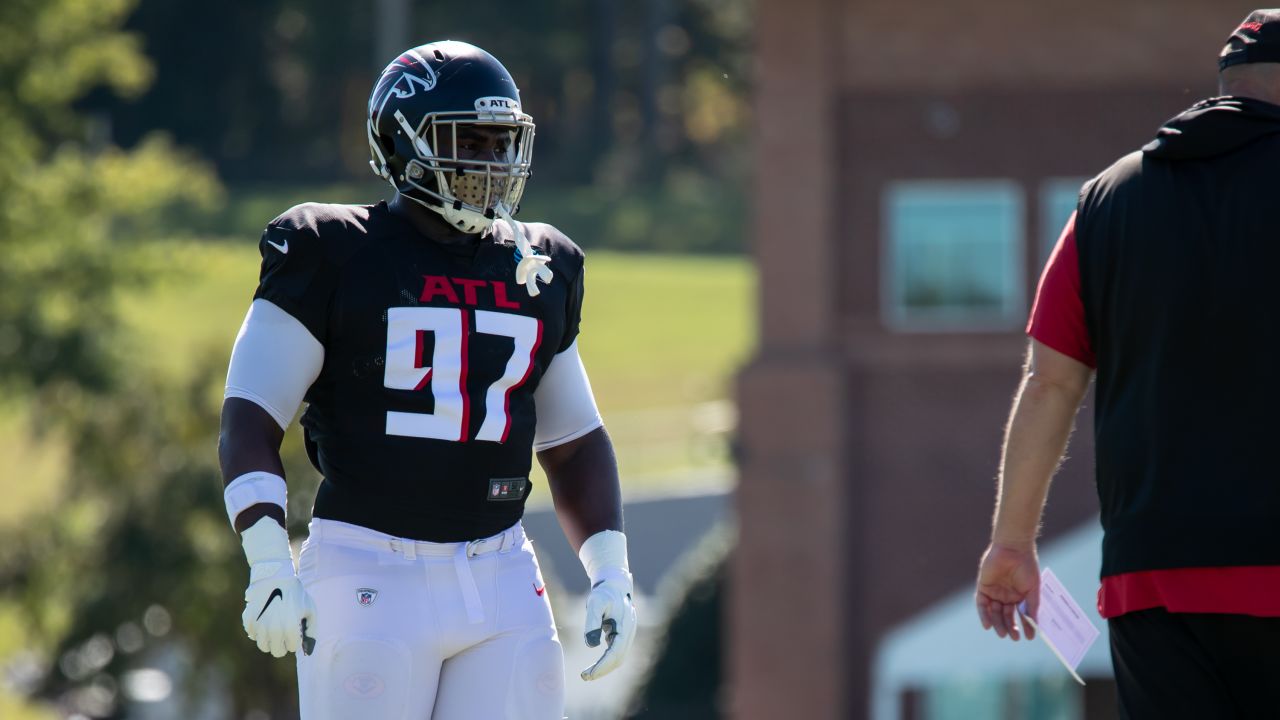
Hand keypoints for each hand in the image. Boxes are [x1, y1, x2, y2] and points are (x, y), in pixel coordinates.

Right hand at [239, 517, 316, 657]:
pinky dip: (257, 631)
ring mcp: (260, 625)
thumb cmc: (296, 594)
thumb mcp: (310, 610)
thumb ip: (311, 631)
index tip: (295, 631)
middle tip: (284, 633)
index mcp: (291, 628)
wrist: (276, 577)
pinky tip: (264, 620)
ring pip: (263, 646)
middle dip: (282, 644)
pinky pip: (252, 635)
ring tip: (274, 628)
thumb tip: (308, 651)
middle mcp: (274, 629)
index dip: (295, 640)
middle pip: (276, 651)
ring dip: (269, 640)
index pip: (291, 648)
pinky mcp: (249, 620)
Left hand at [580, 570, 635, 680]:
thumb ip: (592, 622)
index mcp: (625, 625)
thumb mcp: (595, 603)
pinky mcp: (623, 636)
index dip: (603, 665)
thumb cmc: (603, 593)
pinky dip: (606, 661)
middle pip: (618, 658)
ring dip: (604, 667)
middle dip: (602, 670)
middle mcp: (629, 632)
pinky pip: (616, 653)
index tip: (589, 674)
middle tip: (584, 677)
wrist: (614, 585)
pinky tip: (595, 666)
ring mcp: (627, 635)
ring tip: (587, 674)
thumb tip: (591, 645)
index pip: (615, 652)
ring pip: (619, 657)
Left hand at [975, 542, 1039, 640]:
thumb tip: (1036, 625)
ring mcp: (994, 592)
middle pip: (1006, 616)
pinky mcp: (983, 587)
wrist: (1013, 549)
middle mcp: (1006, 596)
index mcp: (1019, 596)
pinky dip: (983, 615)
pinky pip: (981, 604)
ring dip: (998, 623)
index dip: (1025, 626)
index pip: (1021, 615)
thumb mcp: (1032, 589)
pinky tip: (987, 625)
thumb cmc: (1027, 567)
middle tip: (1014, 637)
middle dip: (1010, 627)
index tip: (1029, 637)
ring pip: (994, 612)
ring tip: (1003, 633)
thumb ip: (1032, 606)